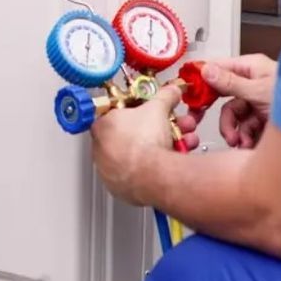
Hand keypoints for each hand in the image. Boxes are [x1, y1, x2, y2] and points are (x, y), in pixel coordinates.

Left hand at [89, 83, 192, 207]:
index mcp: (101, 127)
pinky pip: (140, 174)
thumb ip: (164, 96)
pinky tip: (171, 161)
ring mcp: (110, 172)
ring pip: (138, 155)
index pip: (116, 113)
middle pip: (132, 135)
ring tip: (179, 143)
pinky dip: (156, 168)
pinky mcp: (121, 189)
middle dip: (157, 129)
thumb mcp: (158, 108)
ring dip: (162, 147)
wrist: (154, 176)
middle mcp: (101, 151)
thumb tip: (171, 92)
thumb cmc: (145, 144)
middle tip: (172, 127)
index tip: (150, 111)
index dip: (138, 110)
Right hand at [201, 54, 276, 149]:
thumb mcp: (259, 91)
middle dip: (221, 116)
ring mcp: (258, 102)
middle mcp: (253, 83)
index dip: (202, 80)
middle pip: (223, 97)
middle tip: (200, 121)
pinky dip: (244, 137)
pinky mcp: (263, 118)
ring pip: (233, 116)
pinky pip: (245, 127)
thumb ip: (231, 83)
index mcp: (251, 68)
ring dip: (233, 131)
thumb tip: (206, 70)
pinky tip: (248, 143)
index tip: (189, 94)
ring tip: (238, 141)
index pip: (218, 69)